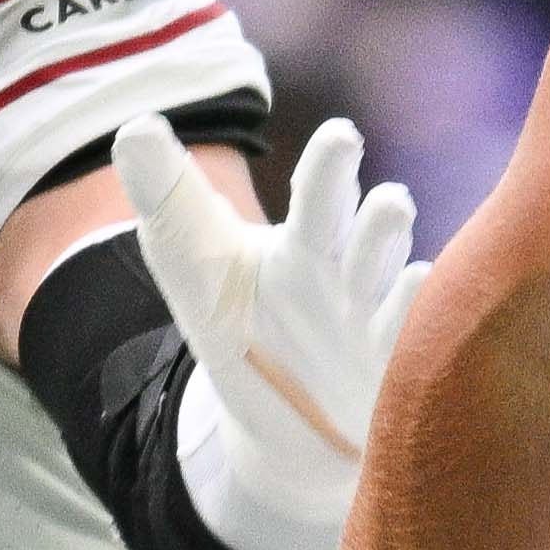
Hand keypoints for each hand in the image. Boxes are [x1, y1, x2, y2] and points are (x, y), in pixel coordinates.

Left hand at [115, 109, 419, 549]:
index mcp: (308, 246)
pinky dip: (407, 331)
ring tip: (399, 247)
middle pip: (367, 240)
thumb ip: (169, 195)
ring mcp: (376, 329)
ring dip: (396, 275)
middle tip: (390, 201)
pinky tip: (415, 300)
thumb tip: (135, 128)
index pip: (320, 200)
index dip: (331, 171)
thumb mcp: (194, 259)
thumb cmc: (243, 323)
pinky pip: (403, 351)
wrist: (278, 420)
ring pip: (392, 290)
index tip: (342, 135)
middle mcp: (351, 278)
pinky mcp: (389, 381)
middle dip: (381, 220)